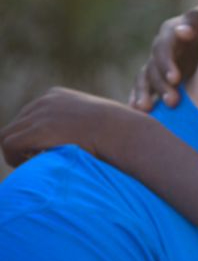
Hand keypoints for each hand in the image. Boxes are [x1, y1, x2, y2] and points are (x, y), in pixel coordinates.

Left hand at [0, 87, 132, 167]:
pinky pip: (9, 145)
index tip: (44, 150)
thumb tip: (78, 137)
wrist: (122, 131)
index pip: (30, 115)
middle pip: (17, 124)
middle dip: (23, 143)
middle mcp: (45, 100)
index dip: (32, 135)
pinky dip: (14, 158)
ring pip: (7, 135)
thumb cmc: (117, 131)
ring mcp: (40, 113)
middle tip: (37, 160)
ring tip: (32, 164)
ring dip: (16, 152)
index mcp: (57, 95)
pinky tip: (31, 165)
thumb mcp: (96, 119)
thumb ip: (79, 122)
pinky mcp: (38, 130)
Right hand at [130, 7, 197, 110]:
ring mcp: (157, 65)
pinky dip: (137, 98)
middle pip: (154, 68)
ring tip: (145, 110)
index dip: (167, 64)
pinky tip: (137, 112)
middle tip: (172, 102)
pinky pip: (143, 89)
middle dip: (161, 86)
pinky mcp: (159, 78)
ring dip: (143, 94)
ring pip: (145, 80)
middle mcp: (160, 50)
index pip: (163, 49)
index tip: (175, 79)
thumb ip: (194, 22)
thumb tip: (182, 31)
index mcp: (170, 33)